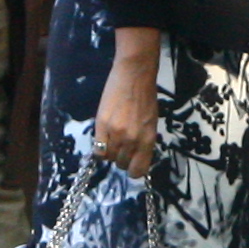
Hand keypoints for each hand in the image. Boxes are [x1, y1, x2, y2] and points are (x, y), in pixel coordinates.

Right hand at [93, 30, 161, 178]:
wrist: (134, 76)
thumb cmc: (145, 97)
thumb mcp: (151, 123)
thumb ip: (143, 141)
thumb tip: (135, 155)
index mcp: (148, 140)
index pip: (138, 170)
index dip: (133, 169)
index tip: (131, 163)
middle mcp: (132, 140)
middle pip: (122, 164)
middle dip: (121, 158)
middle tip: (121, 146)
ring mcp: (116, 133)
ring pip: (109, 158)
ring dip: (110, 152)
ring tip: (112, 139)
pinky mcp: (102, 125)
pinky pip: (98, 149)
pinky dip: (99, 147)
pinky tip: (103, 138)